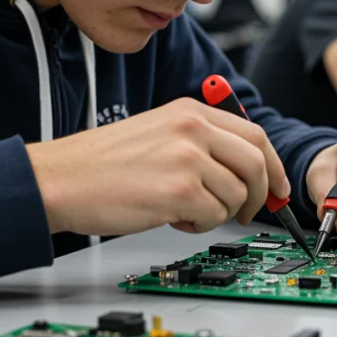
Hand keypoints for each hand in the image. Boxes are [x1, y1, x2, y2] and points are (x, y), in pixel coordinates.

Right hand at [26, 98, 286, 235]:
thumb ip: (199, 141)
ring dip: (216, 213)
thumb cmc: (99, 164)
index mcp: (190, 111)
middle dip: (260, 194)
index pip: (254, 135)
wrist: (59, 179)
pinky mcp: (179, 190)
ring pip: (236, 195)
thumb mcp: (157, 132)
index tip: (277, 188)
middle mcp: (193, 128)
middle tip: (247, 212)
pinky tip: (171, 217)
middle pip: (257, 163)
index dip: (273, 166)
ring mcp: (188, 158)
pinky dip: (198, 225)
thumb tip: (243, 170)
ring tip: (183, 210)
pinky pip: (213, 216)